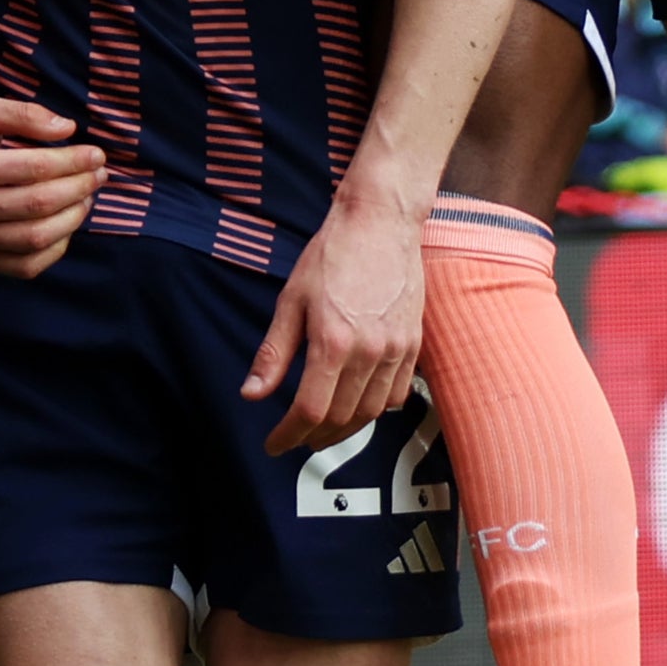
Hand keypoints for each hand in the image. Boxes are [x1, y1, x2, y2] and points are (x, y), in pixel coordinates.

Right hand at [0, 92, 105, 275]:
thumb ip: (24, 113)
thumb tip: (67, 129)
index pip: (35, 168)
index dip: (74, 162)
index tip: (96, 154)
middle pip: (40, 203)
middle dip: (80, 187)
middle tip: (99, 174)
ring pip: (37, 237)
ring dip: (74, 217)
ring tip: (87, 197)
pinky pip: (26, 266)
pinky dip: (56, 249)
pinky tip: (66, 225)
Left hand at [246, 193, 428, 454]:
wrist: (381, 221)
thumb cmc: (332, 254)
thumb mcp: (291, 300)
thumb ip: (274, 353)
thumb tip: (252, 394)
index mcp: (332, 341)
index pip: (309, 410)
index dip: (289, 434)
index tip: (274, 444)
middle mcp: (368, 351)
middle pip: (341, 417)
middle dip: (314, 436)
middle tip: (295, 437)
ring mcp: (397, 349)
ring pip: (371, 412)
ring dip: (345, 429)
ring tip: (323, 430)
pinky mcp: (414, 343)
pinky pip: (397, 394)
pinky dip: (376, 410)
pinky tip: (359, 406)